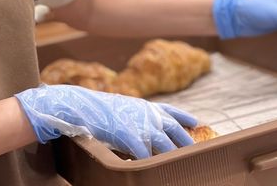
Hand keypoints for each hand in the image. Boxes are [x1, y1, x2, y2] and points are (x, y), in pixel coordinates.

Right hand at [14, 84, 196, 158]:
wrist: (79, 106)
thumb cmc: (97, 109)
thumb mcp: (122, 107)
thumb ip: (135, 115)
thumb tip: (145, 125)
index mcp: (145, 105)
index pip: (171, 111)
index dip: (185, 118)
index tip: (197, 123)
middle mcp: (146, 113)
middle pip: (174, 131)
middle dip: (184, 143)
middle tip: (194, 154)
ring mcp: (139, 124)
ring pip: (164, 145)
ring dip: (170, 156)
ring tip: (176, 167)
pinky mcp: (130, 136)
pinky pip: (145, 154)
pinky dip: (149, 163)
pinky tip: (151, 170)